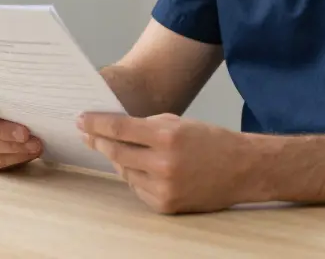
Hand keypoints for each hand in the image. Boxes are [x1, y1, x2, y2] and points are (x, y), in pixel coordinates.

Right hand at [0, 86, 42, 170]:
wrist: (19, 116)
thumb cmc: (13, 97)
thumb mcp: (10, 88)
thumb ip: (9, 88)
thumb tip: (27, 89)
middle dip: (4, 131)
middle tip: (25, 133)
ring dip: (13, 147)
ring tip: (35, 145)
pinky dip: (12, 158)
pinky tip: (28, 153)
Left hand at [78, 112, 255, 213]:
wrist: (242, 169)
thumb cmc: (211, 141)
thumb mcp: (178, 122)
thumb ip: (146, 125)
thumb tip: (114, 129)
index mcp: (167, 136)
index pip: (119, 129)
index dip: (96, 123)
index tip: (82, 119)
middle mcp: (164, 164)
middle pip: (116, 152)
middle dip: (99, 141)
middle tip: (88, 134)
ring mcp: (164, 188)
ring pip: (124, 171)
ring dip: (119, 160)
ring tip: (118, 149)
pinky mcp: (165, 205)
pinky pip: (137, 188)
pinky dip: (136, 177)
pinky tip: (142, 168)